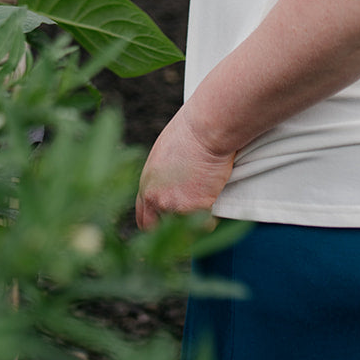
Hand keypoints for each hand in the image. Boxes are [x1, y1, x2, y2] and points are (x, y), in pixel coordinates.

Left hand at [135, 106, 235, 230]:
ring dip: (195, 220)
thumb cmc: (191, 132)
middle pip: (157, 230)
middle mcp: (155, 198)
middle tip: (187, 225)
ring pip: (184, 227)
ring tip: (206, 195)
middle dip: (171, 230)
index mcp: (146, 184)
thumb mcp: (165, 155)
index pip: (144, 218)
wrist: (206, 129)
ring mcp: (174, 205)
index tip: (166, 226)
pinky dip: (213, 217)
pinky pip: (206, 224)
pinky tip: (216, 196)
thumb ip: (163, 178)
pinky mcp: (194, 208)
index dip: (156, 223)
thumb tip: (171, 185)